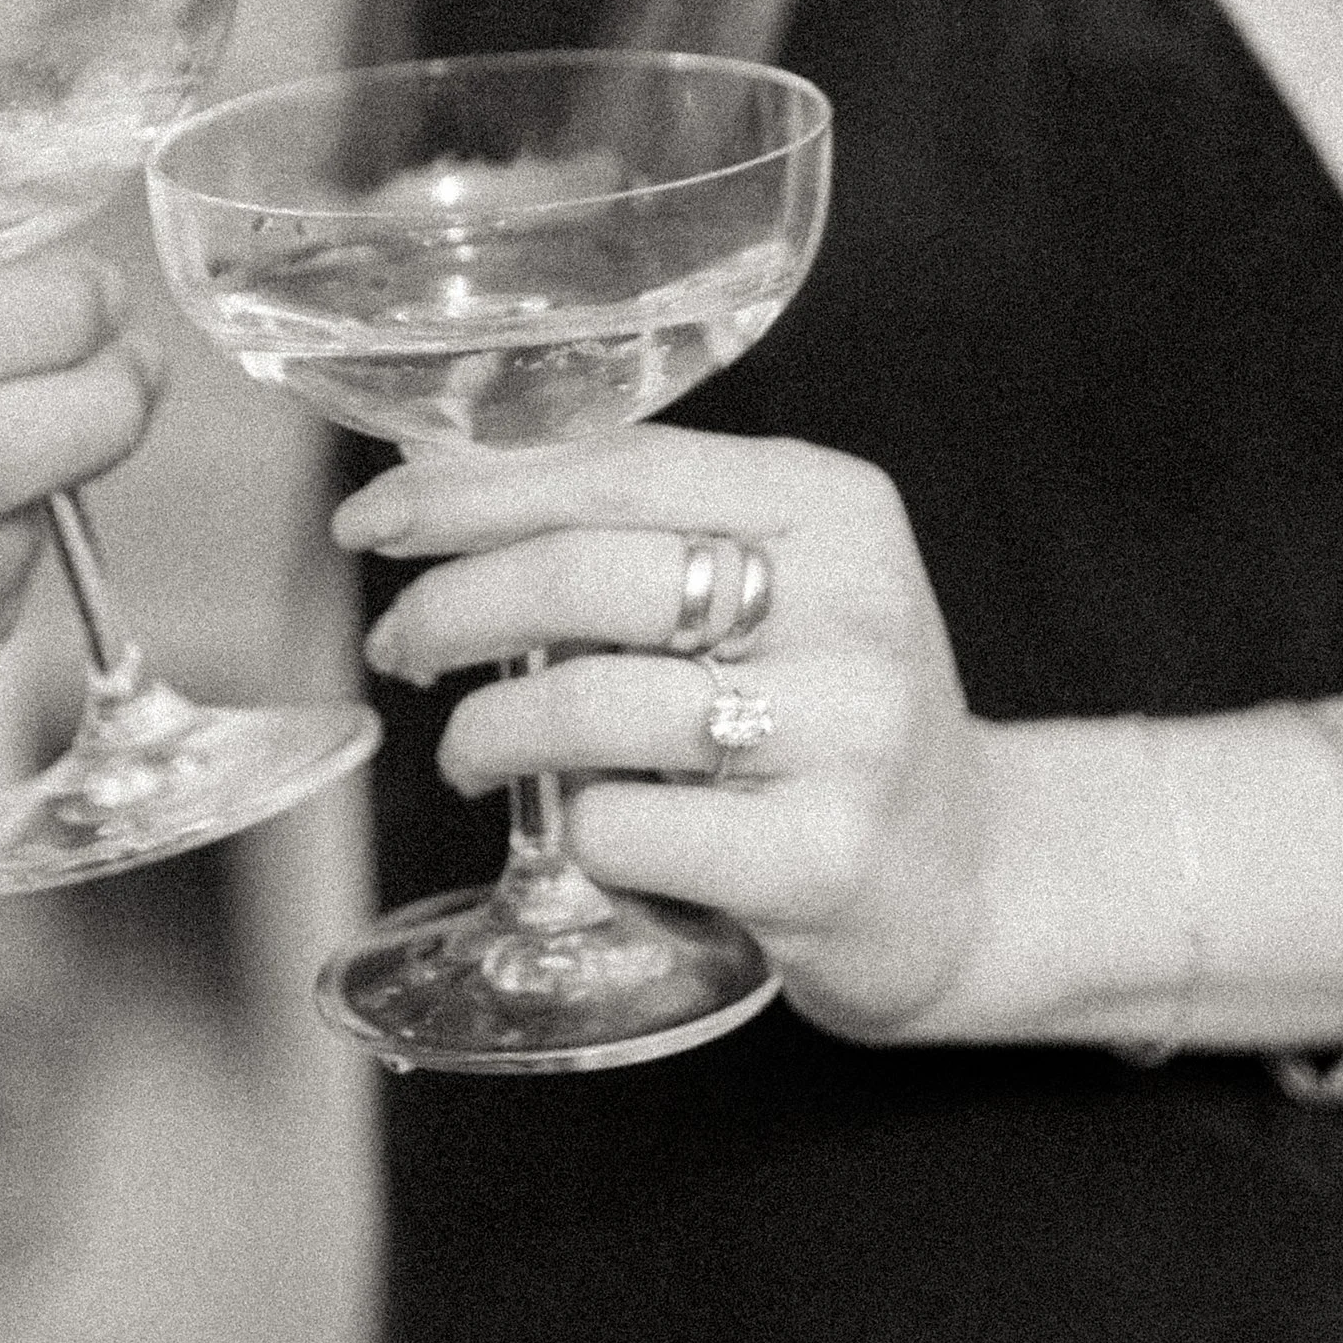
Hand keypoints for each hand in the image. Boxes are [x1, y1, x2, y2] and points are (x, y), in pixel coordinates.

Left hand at [336, 427, 996, 1041]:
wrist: (972, 877)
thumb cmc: (830, 713)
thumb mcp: (780, 584)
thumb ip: (647, 533)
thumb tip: (441, 493)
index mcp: (833, 506)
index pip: (618, 465)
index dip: (471, 492)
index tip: (371, 520)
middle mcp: (853, 604)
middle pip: (585, 577)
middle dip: (451, 609)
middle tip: (400, 645)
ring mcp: (847, 734)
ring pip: (589, 705)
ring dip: (486, 732)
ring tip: (469, 753)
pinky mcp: (822, 859)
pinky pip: (625, 830)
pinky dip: (571, 830)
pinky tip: (579, 830)